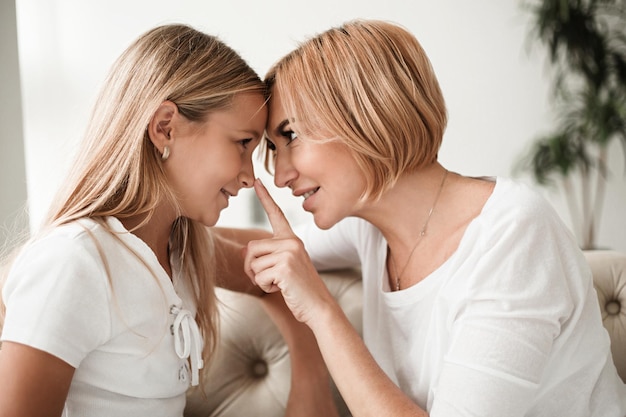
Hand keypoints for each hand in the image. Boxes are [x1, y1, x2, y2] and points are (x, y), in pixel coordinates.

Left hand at [244, 179, 334, 324]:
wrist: (318, 306)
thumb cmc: (300, 289)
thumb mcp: (283, 268)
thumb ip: (267, 256)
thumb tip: (245, 250)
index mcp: (292, 239)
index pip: (276, 214)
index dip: (265, 198)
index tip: (256, 182)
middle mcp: (291, 241)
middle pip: (252, 247)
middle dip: (252, 267)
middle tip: (270, 279)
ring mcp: (289, 253)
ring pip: (252, 263)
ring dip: (260, 279)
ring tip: (280, 283)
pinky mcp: (285, 266)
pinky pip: (259, 276)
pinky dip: (265, 286)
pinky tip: (282, 288)